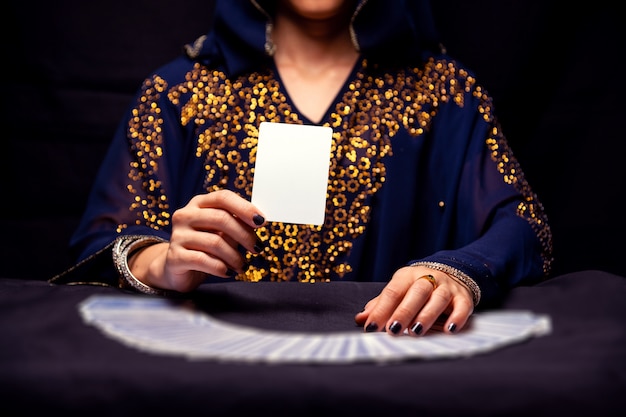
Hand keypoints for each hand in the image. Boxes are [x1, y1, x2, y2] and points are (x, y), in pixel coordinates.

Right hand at [128, 190, 264, 291]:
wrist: (177, 269)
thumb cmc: (205, 247)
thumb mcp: (222, 233)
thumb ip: (236, 224)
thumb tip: (259, 222)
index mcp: (199, 204)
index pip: (223, 197)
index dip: (245, 208)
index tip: (261, 222)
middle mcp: (185, 215)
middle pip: (221, 218)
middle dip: (244, 235)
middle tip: (257, 248)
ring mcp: (178, 236)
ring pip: (214, 242)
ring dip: (235, 256)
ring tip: (242, 266)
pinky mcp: (175, 257)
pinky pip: (203, 260)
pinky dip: (220, 268)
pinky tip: (228, 272)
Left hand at [354, 266, 474, 335]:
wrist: (452, 274)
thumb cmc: (417, 289)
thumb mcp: (399, 292)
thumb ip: (381, 305)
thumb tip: (360, 319)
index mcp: (407, 276)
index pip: (393, 291)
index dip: (381, 310)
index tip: (371, 327)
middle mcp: (428, 278)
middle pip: (416, 292)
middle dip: (404, 311)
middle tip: (393, 330)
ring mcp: (447, 287)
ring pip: (438, 298)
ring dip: (427, 315)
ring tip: (416, 331)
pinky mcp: (464, 297)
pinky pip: (463, 306)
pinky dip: (457, 318)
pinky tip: (449, 330)